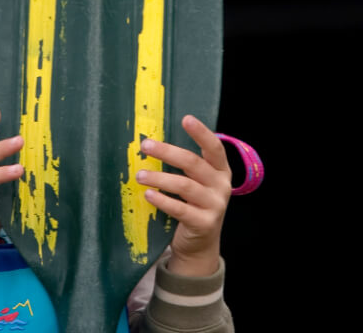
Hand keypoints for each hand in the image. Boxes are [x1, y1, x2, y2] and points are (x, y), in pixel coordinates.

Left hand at [136, 115, 231, 276]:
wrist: (200, 244)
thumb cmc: (192, 205)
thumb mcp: (196, 182)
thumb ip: (186, 165)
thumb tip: (154, 142)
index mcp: (221, 170)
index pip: (214, 147)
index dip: (201, 132)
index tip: (186, 118)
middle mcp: (222, 186)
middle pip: (193, 163)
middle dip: (167, 152)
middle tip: (145, 145)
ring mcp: (215, 205)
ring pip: (184, 185)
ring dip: (159, 178)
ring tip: (140, 174)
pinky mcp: (204, 223)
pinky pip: (180, 209)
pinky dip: (163, 200)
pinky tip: (148, 195)